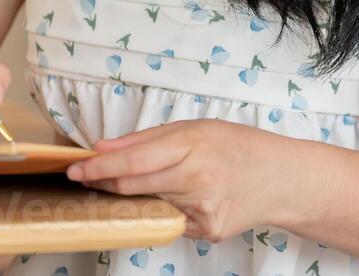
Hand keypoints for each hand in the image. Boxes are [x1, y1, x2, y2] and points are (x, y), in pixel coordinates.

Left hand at [65, 119, 287, 240]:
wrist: (282, 178)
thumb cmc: (239, 146)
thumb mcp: (197, 128)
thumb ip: (148, 139)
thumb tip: (103, 149)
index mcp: (194, 145)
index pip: (134, 160)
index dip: (100, 168)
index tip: (75, 169)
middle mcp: (197, 179)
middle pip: (134, 186)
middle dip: (105, 183)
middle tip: (85, 178)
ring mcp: (202, 209)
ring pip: (150, 204)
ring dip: (137, 195)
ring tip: (145, 182)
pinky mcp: (207, 230)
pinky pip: (171, 220)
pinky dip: (167, 208)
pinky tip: (184, 197)